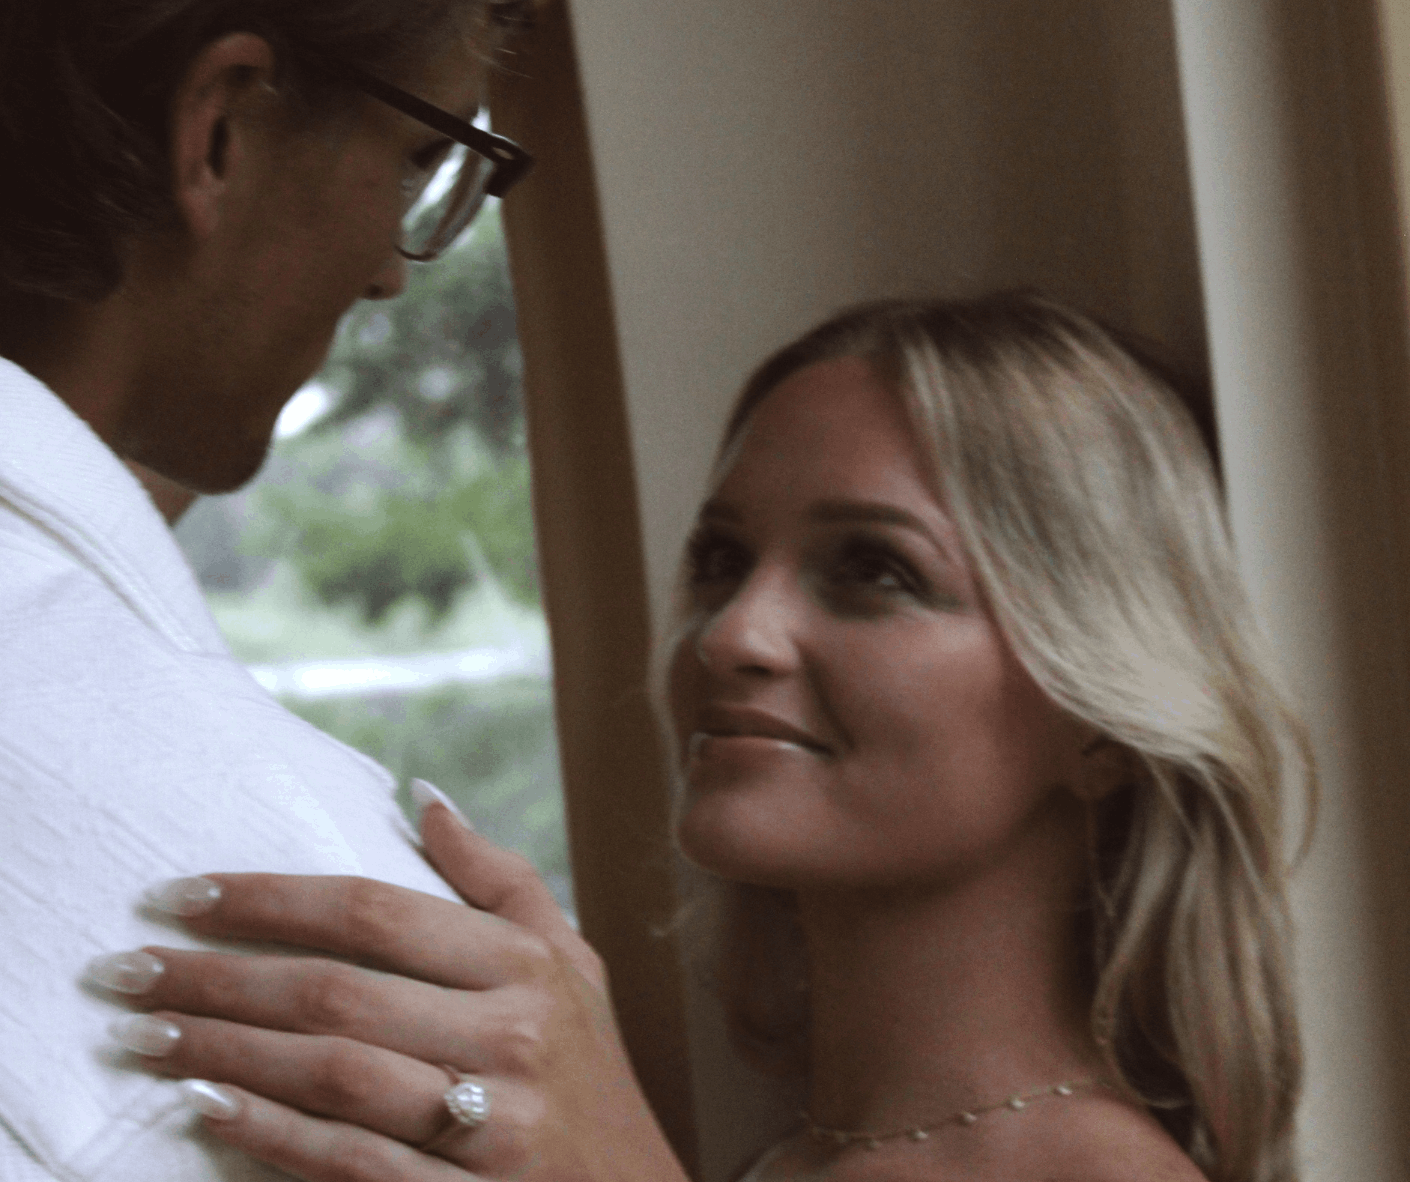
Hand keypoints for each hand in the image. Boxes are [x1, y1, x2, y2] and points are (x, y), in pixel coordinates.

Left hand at [92, 803, 689, 1181]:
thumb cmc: (591, 1072)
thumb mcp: (571, 963)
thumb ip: (501, 880)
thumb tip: (423, 800)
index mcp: (529, 966)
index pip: (376, 911)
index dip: (269, 897)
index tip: (184, 893)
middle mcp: (513, 1035)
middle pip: (335, 991)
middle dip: (215, 976)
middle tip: (125, 969)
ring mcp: (492, 1124)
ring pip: (331, 1073)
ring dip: (221, 1051)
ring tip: (142, 1035)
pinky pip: (348, 1162)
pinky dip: (269, 1133)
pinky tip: (205, 1108)